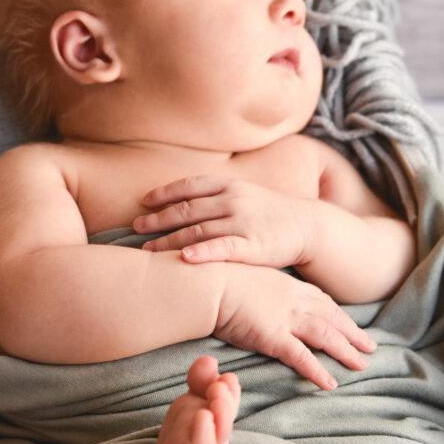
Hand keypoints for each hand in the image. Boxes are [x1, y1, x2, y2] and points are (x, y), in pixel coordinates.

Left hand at [134, 176, 309, 268]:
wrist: (308, 226)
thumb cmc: (271, 213)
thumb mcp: (245, 194)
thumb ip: (217, 197)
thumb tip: (185, 203)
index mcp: (230, 186)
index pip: (190, 185)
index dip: (165, 193)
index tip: (144, 202)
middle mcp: (233, 200)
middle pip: (187, 209)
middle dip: (158, 219)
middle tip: (135, 228)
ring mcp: (242, 222)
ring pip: (198, 231)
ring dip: (169, 241)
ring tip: (147, 251)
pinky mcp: (252, 245)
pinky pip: (222, 248)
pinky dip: (202, 252)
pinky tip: (185, 259)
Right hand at [215, 264, 375, 389]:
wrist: (206, 283)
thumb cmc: (216, 277)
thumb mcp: (243, 275)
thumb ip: (254, 288)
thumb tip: (251, 294)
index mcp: (286, 284)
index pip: (320, 299)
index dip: (337, 313)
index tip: (349, 322)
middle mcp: (293, 300)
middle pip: (331, 317)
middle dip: (353, 332)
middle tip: (370, 345)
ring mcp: (286, 318)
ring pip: (326, 337)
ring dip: (346, 351)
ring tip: (361, 365)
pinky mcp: (274, 337)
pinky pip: (303, 358)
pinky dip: (319, 371)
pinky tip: (331, 383)